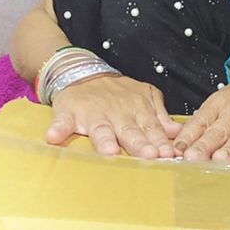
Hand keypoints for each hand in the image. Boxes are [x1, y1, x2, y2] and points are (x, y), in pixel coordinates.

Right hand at [46, 74, 181, 158]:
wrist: (83, 74)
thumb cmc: (117, 92)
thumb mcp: (144, 96)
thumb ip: (160, 115)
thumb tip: (176, 131)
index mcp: (136, 110)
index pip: (151, 128)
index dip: (159, 142)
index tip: (168, 154)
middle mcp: (116, 114)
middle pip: (130, 131)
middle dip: (140, 144)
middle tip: (149, 155)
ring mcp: (92, 115)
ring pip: (100, 130)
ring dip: (104, 140)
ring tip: (109, 150)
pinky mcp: (68, 114)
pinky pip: (62, 123)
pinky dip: (58, 130)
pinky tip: (53, 138)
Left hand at [174, 70, 229, 160]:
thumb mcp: (225, 102)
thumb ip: (205, 122)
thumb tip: (178, 141)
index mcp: (221, 104)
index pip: (200, 121)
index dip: (187, 136)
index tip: (175, 150)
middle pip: (219, 131)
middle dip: (204, 145)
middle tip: (191, 158)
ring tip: (222, 160)